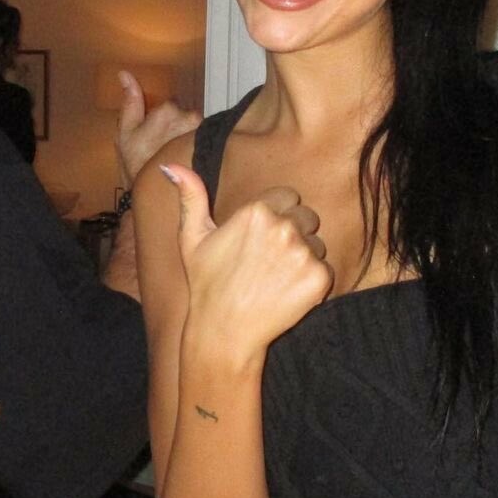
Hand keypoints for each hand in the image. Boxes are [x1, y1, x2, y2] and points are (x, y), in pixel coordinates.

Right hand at [116, 71, 200, 186]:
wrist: (151, 196)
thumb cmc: (135, 165)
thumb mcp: (125, 133)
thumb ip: (130, 102)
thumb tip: (125, 74)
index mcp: (168, 110)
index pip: (169, 105)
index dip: (160, 121)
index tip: (153, 137)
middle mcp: (190, 117)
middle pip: (184, 115)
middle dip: (174, 129)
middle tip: (162, 149)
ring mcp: (202, 132)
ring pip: (194, 128)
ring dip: (185, 139)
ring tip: (173, 157)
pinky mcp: (211, 148)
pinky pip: (203, 142)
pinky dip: (195, 150)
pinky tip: (185, 163)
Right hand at [163, 163, 332, 358]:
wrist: (223, 331)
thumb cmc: (206, 284)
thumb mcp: (191, 238)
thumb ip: (190, 197)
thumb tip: (171, 166)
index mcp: (257, 211)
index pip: (288, 197)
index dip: (276, 218)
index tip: (260, 241)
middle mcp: (283, 227)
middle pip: (307, 217)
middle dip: (293, 235)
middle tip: (267, 263)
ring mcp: (303, 253)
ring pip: (318, 244)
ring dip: (303, 259)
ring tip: (275, 279)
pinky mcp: (318, 278)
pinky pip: (325, 269)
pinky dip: (311, 282)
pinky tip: (286, 293)